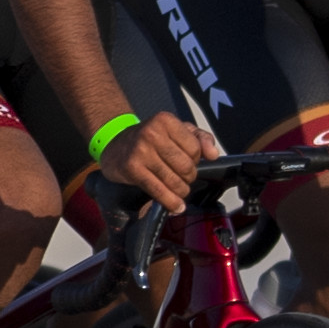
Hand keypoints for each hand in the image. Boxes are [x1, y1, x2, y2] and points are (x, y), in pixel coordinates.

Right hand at [97, 109, 219, 216]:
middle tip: (182, 177)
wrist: (114, 147)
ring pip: (175, 180)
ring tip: (180, 190)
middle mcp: (152, 133)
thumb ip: (200, 138)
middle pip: (186, 166)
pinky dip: (170, 202)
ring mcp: (141, 151)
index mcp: (165, 120)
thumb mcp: (176, 130)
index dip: (195, 160)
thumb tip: (214, 154)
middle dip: (189, 177)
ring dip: (181, 190)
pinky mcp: (132, 169)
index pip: (195, 148)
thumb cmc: (150, 139)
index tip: (187, 161)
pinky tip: (176, 207)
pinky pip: (158, 190)